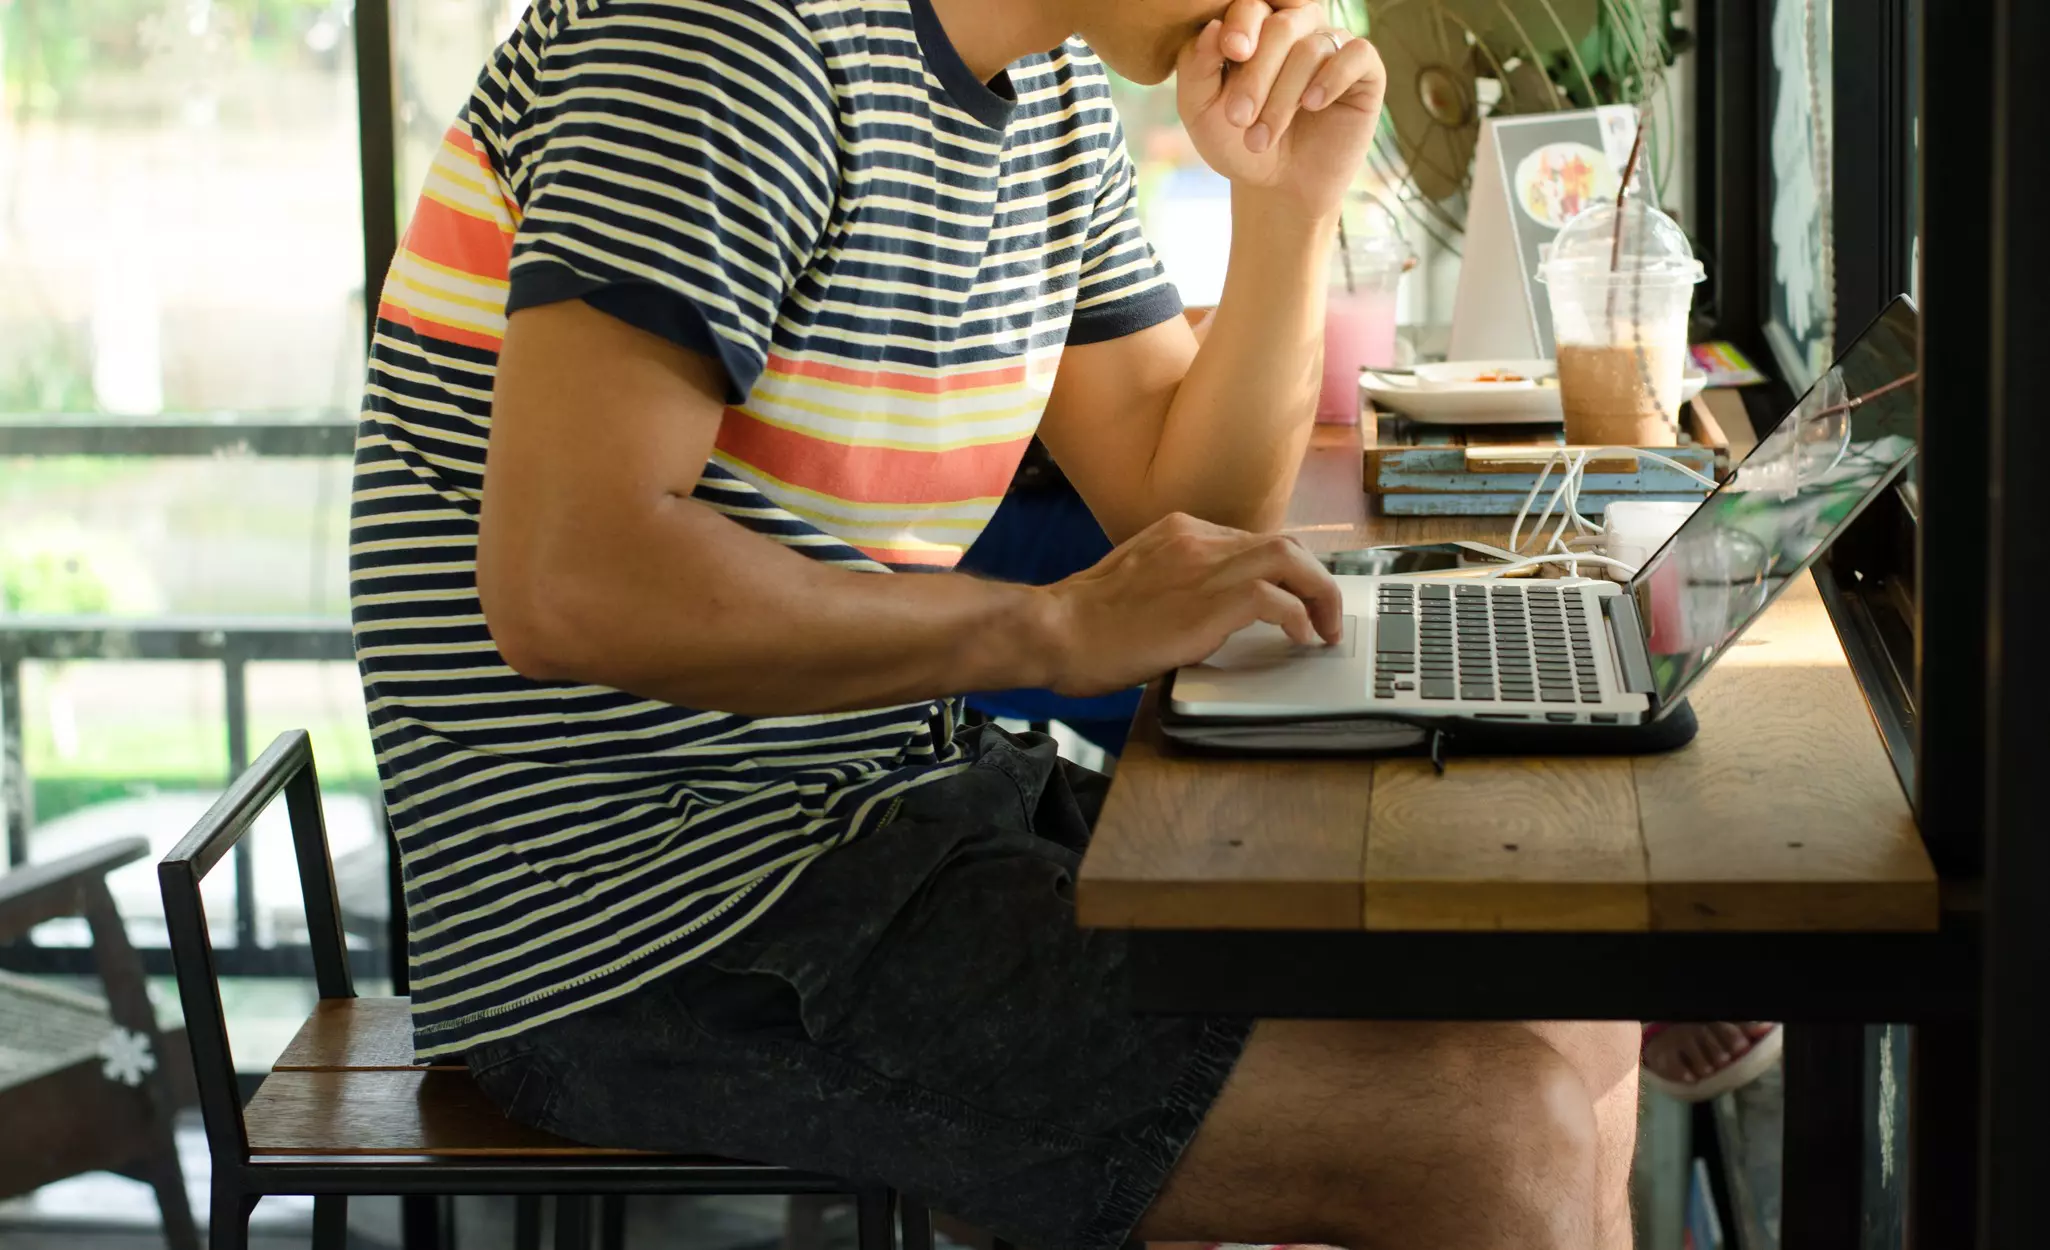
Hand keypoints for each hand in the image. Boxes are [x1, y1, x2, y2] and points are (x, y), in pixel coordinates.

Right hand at [1036, 513, 1343, 697]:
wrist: (1054, 631)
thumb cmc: (1082, 623)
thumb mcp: (1135, 585)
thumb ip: (1174, 585)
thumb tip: (1204, 616)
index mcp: (1178, 532)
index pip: (1252, 542)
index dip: (1284, 573)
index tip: (1295, 599)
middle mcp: (1196, 538)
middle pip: (1283, 544)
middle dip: (1314, 580)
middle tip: (1324, 616)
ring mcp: (1204, 565)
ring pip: (1290, 560)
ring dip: (1319, 595)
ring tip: (1325, 628)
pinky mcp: (1209, 601)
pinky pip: (1275, 598)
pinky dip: (1298, 617)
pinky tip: (1300, 639)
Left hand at [1177, 0, 1387, 220]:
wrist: (1278, 185)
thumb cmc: (1237, 142)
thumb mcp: (1201, 111)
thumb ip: (1196, 67)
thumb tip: (1211, 25)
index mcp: (1255, 26)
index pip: (1251, 6)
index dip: (1242, 24)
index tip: (1231, 51)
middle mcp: (1296, 26)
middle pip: (1281, 26)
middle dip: (1257, 75)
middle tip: (1239, 118)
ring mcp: (1331, 44)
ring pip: (1311, 49)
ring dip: (1282, 98)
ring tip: (1261, 138)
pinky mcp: (1364, 68)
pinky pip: (1356, 54)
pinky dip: (1331, 78)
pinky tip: (1312, 105)